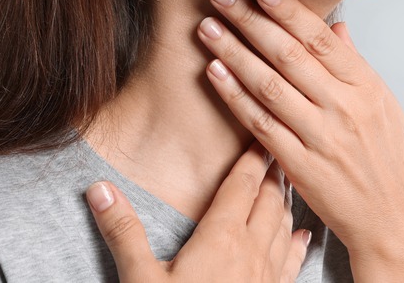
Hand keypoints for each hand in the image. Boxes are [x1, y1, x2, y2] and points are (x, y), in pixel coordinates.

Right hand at [86, 140, 311, 281]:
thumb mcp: (139, 279)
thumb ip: (122, 231)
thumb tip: (100, 188)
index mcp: (220, 240)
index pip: (242, 186)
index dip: (251, 158)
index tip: (259, 134)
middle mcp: (251, 253)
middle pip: (269, 200)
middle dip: (273, 171)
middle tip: (278, 146)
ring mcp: (266, 278)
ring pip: (284, 226)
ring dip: (286, 201)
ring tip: (288, 181)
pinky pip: (291, 263)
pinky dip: (298, 243)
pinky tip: (303, 237)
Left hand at [197, 0, 403, 258]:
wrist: (392, 218)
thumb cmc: (388, 160)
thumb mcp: (384, 106)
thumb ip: (354, 65)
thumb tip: (335, 28)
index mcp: (366, 88)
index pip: (322, 39)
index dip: (289, 11)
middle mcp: (343, 107)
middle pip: (288, 55)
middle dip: (251, 21)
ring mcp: (320, 136)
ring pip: (268, 84)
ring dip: (234, 52)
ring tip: (207, 27)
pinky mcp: (298, 164)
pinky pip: (259, 123)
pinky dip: (234, 95)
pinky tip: (214, 72)